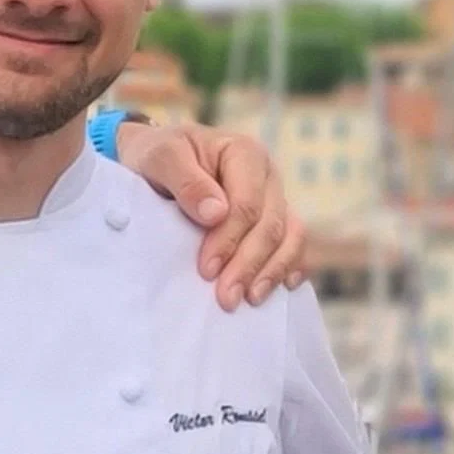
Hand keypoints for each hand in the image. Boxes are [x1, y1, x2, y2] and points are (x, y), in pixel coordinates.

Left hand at [119, 122, 310, 309]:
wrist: (160, 159)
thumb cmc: (159, 156)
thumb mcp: (160, 158)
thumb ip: (186, 180)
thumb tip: (216, 213)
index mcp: (244, 153)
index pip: (247, 203)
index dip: (229, 239)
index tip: (207, 270)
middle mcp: (267, 175)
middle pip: (269, 225)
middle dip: (248, 264)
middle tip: (226, 298)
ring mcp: (275, 198)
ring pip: (290, 237)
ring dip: (273, 271)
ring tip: (251, 299)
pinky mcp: (276, 219)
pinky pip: (294, 245)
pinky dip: (290, 266)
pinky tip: (281, 289)